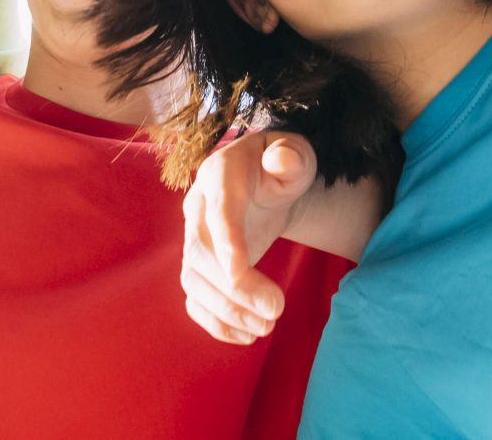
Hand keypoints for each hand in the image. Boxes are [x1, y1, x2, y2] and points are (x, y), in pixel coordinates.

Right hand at [182, 130, 317, 344]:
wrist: (271, 181)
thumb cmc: (284, 166)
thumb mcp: (296, 155)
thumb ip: (292, 157)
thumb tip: (282, 160)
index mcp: (219, 174)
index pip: (217, 210)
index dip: (225, 242)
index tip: (241, 274)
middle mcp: (198, 206)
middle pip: (201, 253)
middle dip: (235, 288)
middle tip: (275, 311)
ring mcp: (195, 237)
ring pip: (194, 280)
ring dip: (225, 310)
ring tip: (266, 327)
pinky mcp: (201, 265)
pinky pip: (195, 298)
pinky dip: (215, 322)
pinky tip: (246, 336)